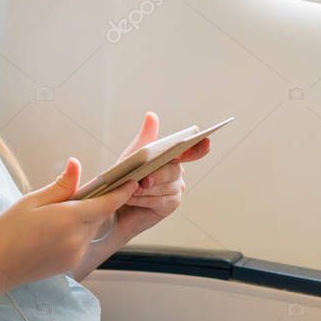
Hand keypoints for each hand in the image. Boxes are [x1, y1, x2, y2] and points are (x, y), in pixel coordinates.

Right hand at [0, 158, 138, 289]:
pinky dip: (77, 232)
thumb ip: (60, 185)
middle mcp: (77, 239)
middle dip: (96, 202)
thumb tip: (77, 164)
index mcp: (68, 219)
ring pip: (91, 228)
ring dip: (85, 218)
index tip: (133, 180)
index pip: (106, 203)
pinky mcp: (71, 265)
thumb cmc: (7, 231)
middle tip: (78, 192)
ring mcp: (75, 255)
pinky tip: (56, 230)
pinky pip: (82, 242)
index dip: (122, 192)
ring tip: (58, 213)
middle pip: (99, 215)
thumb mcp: (31, 201)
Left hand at [114, 112, 211, 236]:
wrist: (114, 205)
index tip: (206, 141)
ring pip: (168, 186)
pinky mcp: (171, 204)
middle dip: (159, 175)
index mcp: (171, 156)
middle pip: (175, 170)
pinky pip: (163, 200)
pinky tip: (133, 198)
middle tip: (145, 179)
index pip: (190, 149)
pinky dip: (146, 199)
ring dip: (147, 189)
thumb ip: (145, 138)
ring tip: (131, 189)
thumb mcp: (131, 156)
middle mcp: (177, 171)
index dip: (199, 146)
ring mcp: (176, 188)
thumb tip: (151, 115)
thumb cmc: (124, 178)